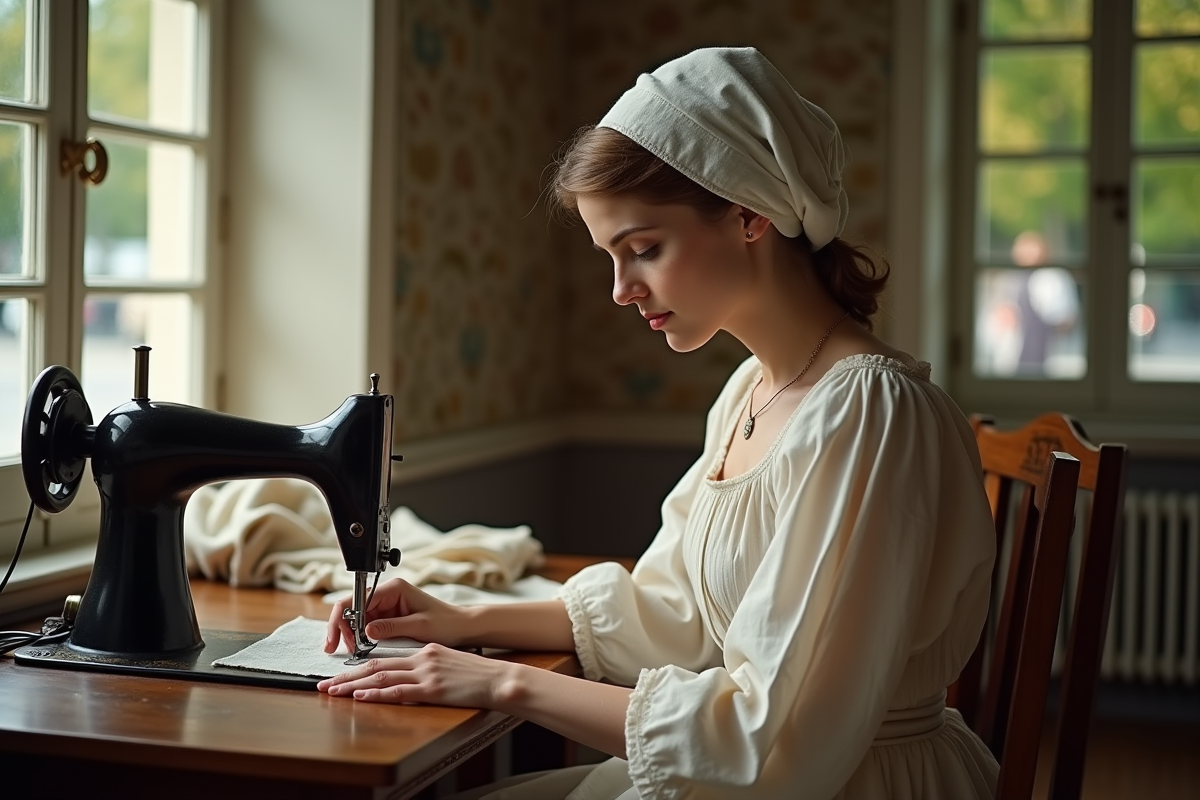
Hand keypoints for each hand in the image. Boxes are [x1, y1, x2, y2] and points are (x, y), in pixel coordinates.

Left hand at [316, 645, 520, 707]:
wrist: (498, 678)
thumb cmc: (477, 674)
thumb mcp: (449, 662)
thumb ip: (427, 666)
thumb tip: (409, 675)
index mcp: (425, 651)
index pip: (385, 659)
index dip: (360, 667)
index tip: (341, 675)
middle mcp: (422, 658)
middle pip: (376, 666)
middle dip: (347, 677)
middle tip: (325, 685)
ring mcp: (426, 673)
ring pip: (382, 678)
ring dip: (353, 686)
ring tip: (334, 692)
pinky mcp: (433, 689)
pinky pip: (399, 692)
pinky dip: (377, 694)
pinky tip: (362, 697)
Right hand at [324, 578, 468, 653]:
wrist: (462, 627)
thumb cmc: (447, 622)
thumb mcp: (419, 626)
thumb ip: (391, 627)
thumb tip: (365, 631)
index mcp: (394, 589)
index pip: (356, 599)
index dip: (343, 619)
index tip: (338, 639)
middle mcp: (388, 593)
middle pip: (352, 607)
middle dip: (341, 627)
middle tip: (334, 647)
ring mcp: (386, 604)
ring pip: (356, 617)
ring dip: (349, 634)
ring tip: (348, 650)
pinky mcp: (388, 617)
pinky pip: (366, 625)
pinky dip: (358, 637)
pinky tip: (356, 647)